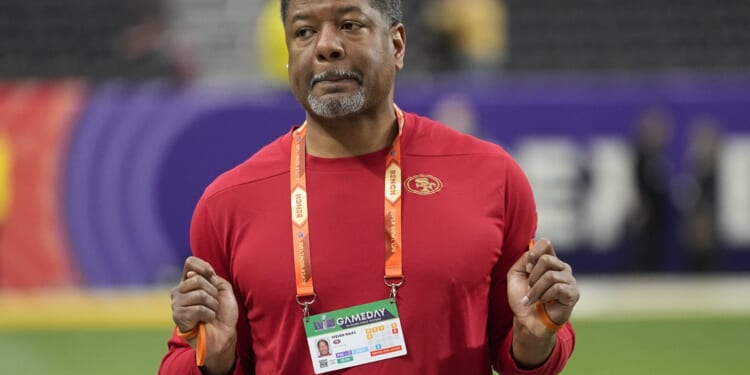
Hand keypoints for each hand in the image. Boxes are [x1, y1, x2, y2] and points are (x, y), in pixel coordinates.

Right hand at [171, 256, 238, 372]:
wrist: (224, 335)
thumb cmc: (223, 313)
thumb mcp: (223, 290)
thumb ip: (213, 278)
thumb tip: (195, 276)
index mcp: (189, 282)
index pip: (190, 262)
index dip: (204, 267)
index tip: (213, 277)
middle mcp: (179, 291)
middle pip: (196, 279)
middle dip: (212, 291)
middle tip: (214, 303)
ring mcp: (177, 304)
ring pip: (199, 295)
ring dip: (212, 305)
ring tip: (211, 313)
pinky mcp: (178, 317)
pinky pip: (198, 309)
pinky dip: (209, 315)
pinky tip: (206, 320)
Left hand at [507, 239, 579, 336]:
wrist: (527, 321)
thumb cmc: (522, 297)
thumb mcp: (516, 274)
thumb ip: (524, 259)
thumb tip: (533, 252)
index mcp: (548, 261)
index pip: (545, 243)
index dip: (534, 253)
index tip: (527, 268)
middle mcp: (561, 267)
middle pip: (546, 259)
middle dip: (532, 276)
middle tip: (530, 288)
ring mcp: (569, 280)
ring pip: (550, 276)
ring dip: (536, 290)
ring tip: (534, 298)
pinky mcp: (573, 293)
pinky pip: (558, 288)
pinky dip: (544, 297)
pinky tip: (543, 303)